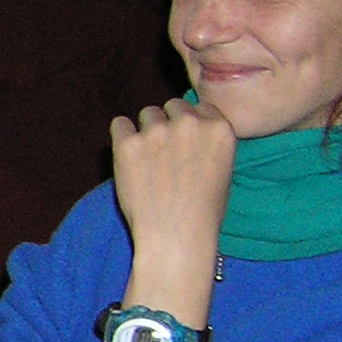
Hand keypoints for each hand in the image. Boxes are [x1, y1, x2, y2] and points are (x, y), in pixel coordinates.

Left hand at [110, 98, 232, 267]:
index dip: (190, 122)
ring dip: (145, 130)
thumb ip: (206, 141)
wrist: (176, 235)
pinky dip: (122, 137)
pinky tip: (128, 157)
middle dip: (167, 123)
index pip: (200, 106)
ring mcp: (157, 131)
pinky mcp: (128, 143)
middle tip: (163, 151)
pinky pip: (119, 124)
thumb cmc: (202, 211)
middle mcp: (189, 123)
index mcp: (219, 128)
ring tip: (147, 159)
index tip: (184, 140)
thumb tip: (188, 126)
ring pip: (147, 113)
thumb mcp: (222, 168)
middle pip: (172, 106)